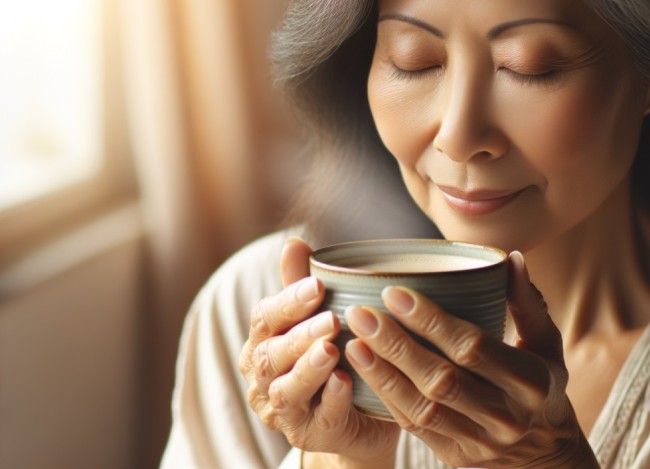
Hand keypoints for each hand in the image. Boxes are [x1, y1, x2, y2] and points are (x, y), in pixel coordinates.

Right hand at [238, 237, 399, 467]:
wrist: (361, 417)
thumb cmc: (335, 359)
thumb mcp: (318, 320)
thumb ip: (302, 286)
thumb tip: (293, 241)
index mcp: (262, 344)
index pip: (264, 319)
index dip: (287, 302)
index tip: (316, 286)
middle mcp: (264, 379)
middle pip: (270, 356)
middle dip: (299, 336)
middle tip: (330, 320)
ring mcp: (285, 411)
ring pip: (286, 391)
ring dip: (308, 369)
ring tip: (331, 351)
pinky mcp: (311, 434)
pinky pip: (319, 419)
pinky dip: (331, 400)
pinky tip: (346, 383)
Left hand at [342, 251, 598, 467]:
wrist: (544, 456)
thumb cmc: (541, 386)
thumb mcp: (546, 345)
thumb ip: (527, 302)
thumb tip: (510, 257)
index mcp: (530, 382)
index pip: (472, 348)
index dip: (431, 321)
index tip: (395, 293)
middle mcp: (505, 416)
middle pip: (441, 379)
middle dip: (396, 345)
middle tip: (361, 314)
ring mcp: (479, 442)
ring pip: (422, 408)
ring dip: (383, 374)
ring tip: (354, 342)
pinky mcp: (455, 456)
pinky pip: (414, 428)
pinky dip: (387, 398)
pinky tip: (365, 372)